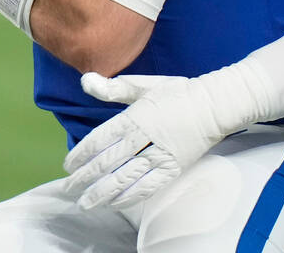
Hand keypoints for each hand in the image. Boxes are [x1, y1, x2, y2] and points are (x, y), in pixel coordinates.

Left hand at [61, 72, 222, 209]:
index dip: (81, 155)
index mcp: (134, 117)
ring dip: (102, 192)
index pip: (99, 140)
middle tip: (69, 188)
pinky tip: (115, 203)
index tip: (68, 165)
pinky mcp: (173, 169)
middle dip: (85, 177)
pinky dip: (129, 197)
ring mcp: (159, 156)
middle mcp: (143, 138)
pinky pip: (147, 187)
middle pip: (107, 162)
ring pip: (124, 178)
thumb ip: (113, 88)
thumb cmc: (178, 93)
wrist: (215, 105)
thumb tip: (84, 80)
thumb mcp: (144, 85)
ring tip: (86, 203)